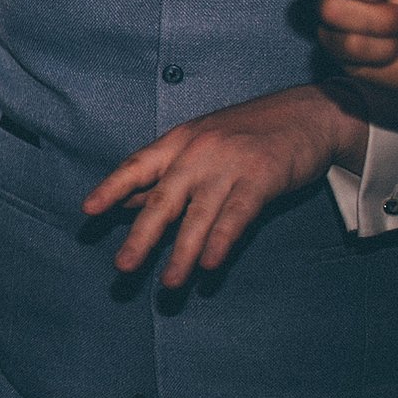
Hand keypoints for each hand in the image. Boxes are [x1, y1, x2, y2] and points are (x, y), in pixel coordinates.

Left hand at [81, 84, 365, 289]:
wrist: (309, 113)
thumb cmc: (248, 133)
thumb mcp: (199, 145)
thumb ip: (163, 175)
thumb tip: (123, 203)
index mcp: (178, 142)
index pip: (136, 165)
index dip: (111, 187)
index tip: (88, 210)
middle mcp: (198, 153)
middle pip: (163, 200)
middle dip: (142, 236)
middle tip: (123, 267)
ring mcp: (230, 165)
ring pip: (199, 216)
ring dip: (182, 253)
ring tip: (169, 284)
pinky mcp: (262, 178)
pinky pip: (237, 215)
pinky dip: (221, 240)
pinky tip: (209, 265)